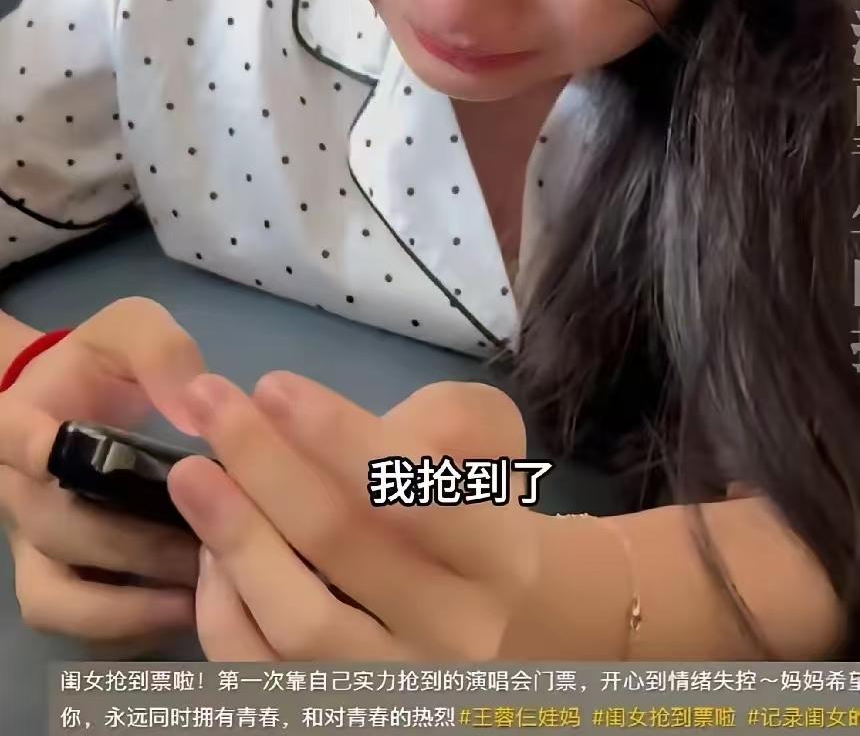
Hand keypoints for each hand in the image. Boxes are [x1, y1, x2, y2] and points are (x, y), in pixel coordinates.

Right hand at [0, 297, 205, 642]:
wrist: (78, 399)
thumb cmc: (102, 365)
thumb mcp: (130, 329)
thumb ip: (159, 351)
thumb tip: (193, 407)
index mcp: (18, 420)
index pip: (8, 434)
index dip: (26, 445)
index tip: (55, 447)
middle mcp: (17, 492)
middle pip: (58, 530)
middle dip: (134, 542)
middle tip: (212, 540)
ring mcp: (31, 545)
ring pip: (60, 597)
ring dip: (132, 601)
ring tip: (206, 588)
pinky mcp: (55, 584)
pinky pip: (79, 625)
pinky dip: (132, 626)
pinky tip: (194, 608)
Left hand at [167, 374, 544, 659]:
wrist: (500, 627)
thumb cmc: (475, 511)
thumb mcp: (490, 445)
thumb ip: (438, 419)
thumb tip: (332, 422)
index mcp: (500, 559)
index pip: (417, 496)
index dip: (338, 438)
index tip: (271, 384)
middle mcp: (455, 636)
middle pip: (344, 546)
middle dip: (266, 463)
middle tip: (209, 403)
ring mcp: (395, 688)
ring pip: (299, 622)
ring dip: (237, 537)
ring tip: (192, 475)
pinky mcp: (338, 714)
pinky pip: (261, 673)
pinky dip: (226, 609)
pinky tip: (210, 550)